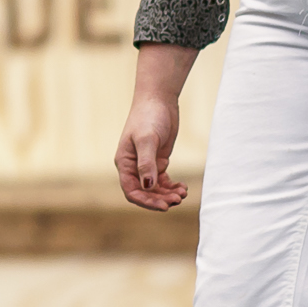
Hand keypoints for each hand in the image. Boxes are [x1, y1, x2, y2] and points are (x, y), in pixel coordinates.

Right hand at [115, 43, 196, 210]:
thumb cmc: (148, 117)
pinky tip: (182, 187)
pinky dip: (172, 187)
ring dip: (168, 194)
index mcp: (124, 163)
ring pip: (155, 189)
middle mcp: (133, 166)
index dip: (146, 201)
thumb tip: (148, 186)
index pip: (131, 190)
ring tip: (182, 193)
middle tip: (177, 200)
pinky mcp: (158, 160)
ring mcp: (146, 164)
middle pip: (144, 193)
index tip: (164, 206)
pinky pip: (163, 181)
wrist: (159, 100)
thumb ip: (146, 163)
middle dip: (160, 199)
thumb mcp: (147, 140)